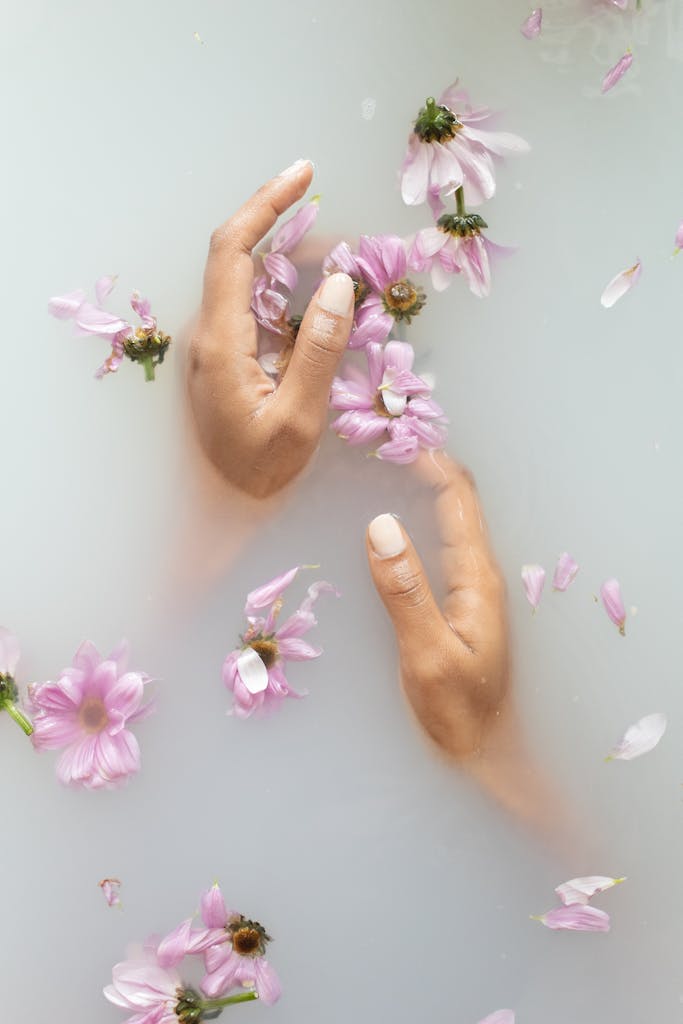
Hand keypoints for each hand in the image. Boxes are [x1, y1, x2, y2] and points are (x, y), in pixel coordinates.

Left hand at [188, 160, 354, 498]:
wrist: (221, 507)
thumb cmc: (259, 471)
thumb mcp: (298, 417)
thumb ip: (318, 349)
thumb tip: (338, 283)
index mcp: (220, 341)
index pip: (232, 250)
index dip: (265, 205)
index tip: (304, 175)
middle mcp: (208, 333)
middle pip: (235, 255)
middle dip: (279, 221)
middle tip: (325, 203)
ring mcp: (213, 344)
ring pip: (245, 280)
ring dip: (285, 256)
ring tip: (331, 247)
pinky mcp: (223, 357)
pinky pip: (251, 307)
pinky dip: (282, 288)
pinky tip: (311, 295)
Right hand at [366, 450, 561, 834]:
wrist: (484, 754)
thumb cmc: (458, 711)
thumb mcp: (426, 653)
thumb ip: (405, 591)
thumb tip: (381, 523)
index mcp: (477, 579)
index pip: (457, 500)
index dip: (427, 463)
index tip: (389, 439)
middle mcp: (479, 574)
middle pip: (457, 501)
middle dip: (425, 466)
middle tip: (381, 444)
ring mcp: (470, 588)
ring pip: (449, 519)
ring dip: (422, 489)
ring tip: (382, 469)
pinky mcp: (457, 603)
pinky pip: (440, 544)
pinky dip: (419, 518)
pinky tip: (391, 522)